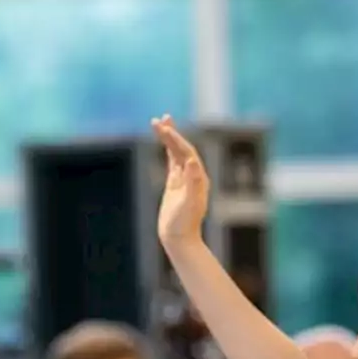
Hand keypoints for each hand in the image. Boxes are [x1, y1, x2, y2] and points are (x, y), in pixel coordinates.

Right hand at [152, 114, 209, 243]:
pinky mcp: (175, 185)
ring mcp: (184, 180)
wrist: (180, 239)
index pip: (187, 152)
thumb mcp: (189, 203)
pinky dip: (167, 151)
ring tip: (159, 123)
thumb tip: (193, 162)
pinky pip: (171, 163)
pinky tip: (163, 142)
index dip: (175, 139)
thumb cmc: (184, 224)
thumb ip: (194, 182)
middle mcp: (194, 176)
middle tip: (160, 118)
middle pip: (182, 149)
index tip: (164, 128)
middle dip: (171, 134)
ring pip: (176, 153)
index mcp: (198, 178)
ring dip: (169, 138)